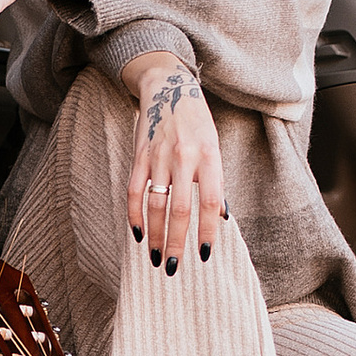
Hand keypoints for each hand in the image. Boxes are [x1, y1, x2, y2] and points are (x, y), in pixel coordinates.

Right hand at [124, 55, 223, 269]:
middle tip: (174, 267)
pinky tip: (138, 234)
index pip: (210, 202)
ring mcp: (159, 156)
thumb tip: (221, 217)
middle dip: (176, 242)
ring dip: (155, 235)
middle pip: (180, 209)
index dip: (207, 231)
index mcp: (209, 157)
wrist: (169, 88)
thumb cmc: (197, 123)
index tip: (203, 254)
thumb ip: (216, 181)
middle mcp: (184, 157)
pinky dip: (135, 215)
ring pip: (155, 204)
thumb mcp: (214, 146)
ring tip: (156, 257)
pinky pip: (135, 191)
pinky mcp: (139, 156)